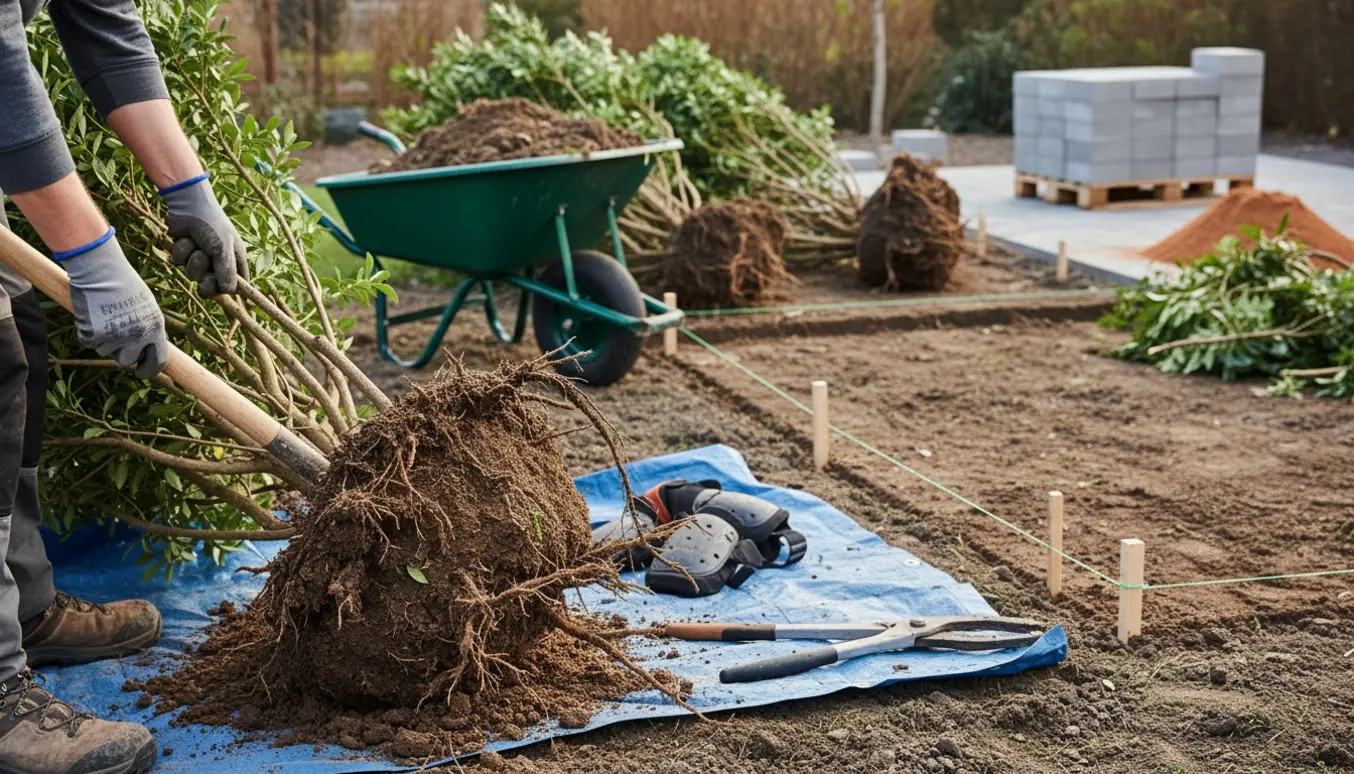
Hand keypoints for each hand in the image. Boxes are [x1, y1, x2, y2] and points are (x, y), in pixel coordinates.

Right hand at [61, 229, 169, 378]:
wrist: (101, 270)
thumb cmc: (123, 283)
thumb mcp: (146, 306)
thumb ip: (147, 327)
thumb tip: (147, 348)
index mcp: (155, 328)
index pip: (159, 360)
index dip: (149, 369)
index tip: (141, 372)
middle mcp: (138, 336)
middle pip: (127, 360)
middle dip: (120, 352)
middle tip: (113, 336)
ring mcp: (116, 337)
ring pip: (105, 351)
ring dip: (102, 338)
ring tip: (103, 314)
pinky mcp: (94, 335)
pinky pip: (89, 342)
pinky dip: (87, 331)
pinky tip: (91, 314)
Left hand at [161, 175, 248, 296]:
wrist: (189, 205)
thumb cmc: (212, 224)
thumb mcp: (223, 248)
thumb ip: (227, 271)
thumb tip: (229, 291)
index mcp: (235, 260)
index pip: (236, 284)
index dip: (228, 289)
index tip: (220, 289)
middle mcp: (218, 261)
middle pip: (212, 285)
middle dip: (206, 278)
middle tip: (206, 274)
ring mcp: (200, 258)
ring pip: (193, 274)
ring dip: (192, 261)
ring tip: (196, 246)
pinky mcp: (184, 252)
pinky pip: (179, 263)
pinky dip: (181, 252)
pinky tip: (185, 238)